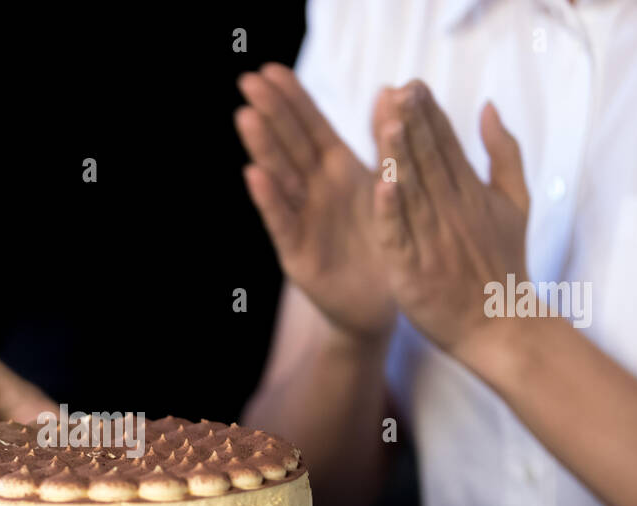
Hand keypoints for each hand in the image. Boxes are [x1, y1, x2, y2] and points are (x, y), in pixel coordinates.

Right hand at [235, 63, 397, 340]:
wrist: (382, 306)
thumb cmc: (385, 247)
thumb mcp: (387, 190)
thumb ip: (384, 143)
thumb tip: (390, 88)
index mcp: (337, 172)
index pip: (311, 127)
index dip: (293, 99)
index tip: (272, 69)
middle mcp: (315, 192)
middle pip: (289, 146)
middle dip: (271, 113)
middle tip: (248, 81)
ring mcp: (304, 221)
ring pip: (281, 178)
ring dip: (264, 148)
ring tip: (246, 117)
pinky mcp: (298, 254)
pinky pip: (283, 222)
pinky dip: (270, 199)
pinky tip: (255, 175)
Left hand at [371, 81, 530, 367]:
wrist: (502, 326)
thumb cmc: (504, 265)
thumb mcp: (516, 203)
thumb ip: (504, 154)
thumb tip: (489, 106)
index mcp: (471, 193)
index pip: (447, 146)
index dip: (430, 116)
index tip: (412, 85)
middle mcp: (452, 212)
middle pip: (429, 162)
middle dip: (414, 126)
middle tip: (399, 92)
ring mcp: (432, 240)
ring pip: (412, 193)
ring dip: (399, 158)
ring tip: (388, 125)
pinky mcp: (413, 270)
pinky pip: (398, 237)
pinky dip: (390, 213)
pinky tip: (382, 186)